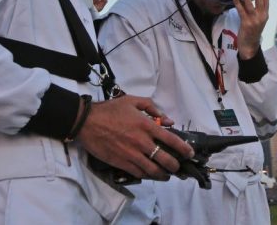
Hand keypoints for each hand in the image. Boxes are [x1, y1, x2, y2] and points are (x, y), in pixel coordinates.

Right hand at [77, 95, 193, 179]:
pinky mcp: (121, 163)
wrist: (87, 122)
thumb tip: (168, 120)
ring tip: (166, 175)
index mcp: (146, 126)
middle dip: (175, 166)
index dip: (184, 149)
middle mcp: (142, 142)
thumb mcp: (133, 101)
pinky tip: (150, 174)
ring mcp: (132, 154)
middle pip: (166, 160)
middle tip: (177, 167)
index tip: (189, 154)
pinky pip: (139, 174)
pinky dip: (147, 176)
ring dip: (163, 175)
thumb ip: (153, 108)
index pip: (172, 140)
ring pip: (153, 171)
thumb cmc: (110, 110)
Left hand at [233, 0, 268, 58]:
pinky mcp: (246, 23)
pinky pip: (241, 10)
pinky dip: (237, 2)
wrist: (250, 46)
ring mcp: (254, 20)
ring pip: (250, 3)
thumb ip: (257, 10)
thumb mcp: (258, 20)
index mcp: (266, 14)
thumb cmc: (253, 32)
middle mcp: (261, 16)